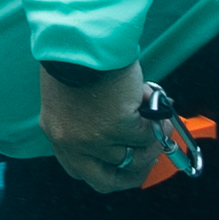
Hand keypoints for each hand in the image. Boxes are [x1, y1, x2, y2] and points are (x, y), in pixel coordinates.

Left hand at [40, 61, 170, 190]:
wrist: (83, 38)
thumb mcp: (71, 98)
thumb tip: (125, 131)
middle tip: (151, 160)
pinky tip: (161, 115)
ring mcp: (95, 139)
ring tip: (160, 127)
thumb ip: (88, 120)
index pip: (81, 171)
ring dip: (151, 145)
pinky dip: (158, 128)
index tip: (126, 164)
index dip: (108, 171)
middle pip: (105, 181)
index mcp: (57, 135)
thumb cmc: (76, 57)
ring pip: (132, 158)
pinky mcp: (118, 126)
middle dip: (133, 175)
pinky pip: (145, 137)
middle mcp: (72, 143)